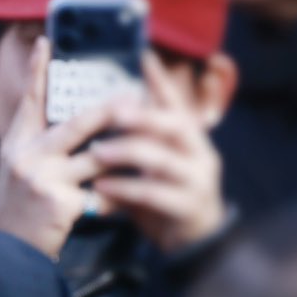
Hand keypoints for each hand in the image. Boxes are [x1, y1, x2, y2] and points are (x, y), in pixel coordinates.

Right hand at [0, 37, 114, 258]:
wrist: (8, 250)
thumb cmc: (21, 208)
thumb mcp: (20, 170)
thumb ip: (41, 145)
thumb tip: (77, 124)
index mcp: (16, 143)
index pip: (30, 101)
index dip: (37, 71)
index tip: (46, 42)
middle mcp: (26, 155)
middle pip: (77, 124)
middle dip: (110, 110)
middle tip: (134, 96)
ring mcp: (42, 177)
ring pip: (97, 157)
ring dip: (125, 156)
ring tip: (149, 148)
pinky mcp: (59, 202)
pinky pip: (101, 194)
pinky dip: (117, 199)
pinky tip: (131, 203)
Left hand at [86, 52, 226, 252]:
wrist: (194, 241)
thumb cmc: (166, 195)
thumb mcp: (154, 164)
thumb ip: (139, 140)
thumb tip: (110, 110)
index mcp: (190, 138)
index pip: (176, 103)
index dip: (161, 81)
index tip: (144, 56)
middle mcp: (199, 153)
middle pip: (173, 125)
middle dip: (141, 116)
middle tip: (110, 111)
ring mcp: (197, 179)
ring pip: (162, 159)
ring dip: (127, 153)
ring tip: (97, 151)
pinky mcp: (188, 206)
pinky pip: (154, 194)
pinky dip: (125, 189)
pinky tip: (102, 187)